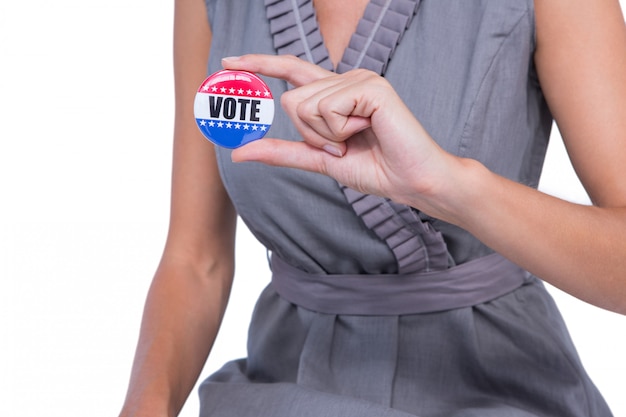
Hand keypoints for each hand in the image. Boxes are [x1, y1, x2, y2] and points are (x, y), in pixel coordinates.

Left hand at [224, 54, 462, 210]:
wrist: (412, 182)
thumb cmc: (376, 169)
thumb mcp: (320, 160)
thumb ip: (283, 153)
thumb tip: (239, 152)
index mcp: (335, 93)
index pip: (291, 69)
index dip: (259, 64)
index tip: (228, 61)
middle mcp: (345, 79)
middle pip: (291, 100)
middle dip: (310, 134)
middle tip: (342, 146)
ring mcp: (359, 79)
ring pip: (305, 105)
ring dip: (326, 135)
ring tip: (357, 140)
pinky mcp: (370, 87)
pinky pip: (327, 108)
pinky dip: (340, 131)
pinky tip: (367, 132)